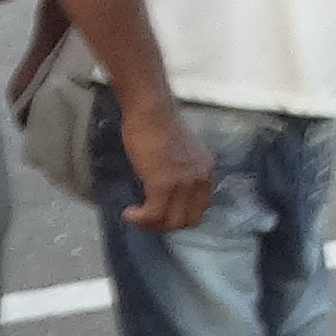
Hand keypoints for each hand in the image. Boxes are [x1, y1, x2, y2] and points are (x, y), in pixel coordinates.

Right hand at [117, 99, 215, 234]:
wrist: (150, 110)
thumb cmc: (158, 123)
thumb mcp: (179, 151)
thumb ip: (180, 170)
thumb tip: (166, 186)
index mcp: (205, 170)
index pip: (201, 207)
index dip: (181, 215)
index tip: (163, 213)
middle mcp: (200, 179)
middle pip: (189, 220)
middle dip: (166, 225)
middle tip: (147, 221)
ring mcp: (183, 183)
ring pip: (171, 221)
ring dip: (151, 225)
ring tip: (136, 218)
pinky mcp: (163, 184)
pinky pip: (154, 214)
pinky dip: (141, 219)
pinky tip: (129, 213)